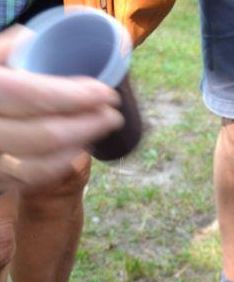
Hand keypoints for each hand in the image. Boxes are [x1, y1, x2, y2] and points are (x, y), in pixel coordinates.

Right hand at [0, 27, 123, 189]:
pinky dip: (61, 162)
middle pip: (45, 135)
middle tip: (113, 115)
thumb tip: (35, 41)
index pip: (31, 95)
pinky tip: (77, 145)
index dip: (74, 96)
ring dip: (79, 144)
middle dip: (89, 125)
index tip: (106, 93)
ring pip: (41, 163)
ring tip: (99, 127)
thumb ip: (7, 51)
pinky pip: (32, 177)